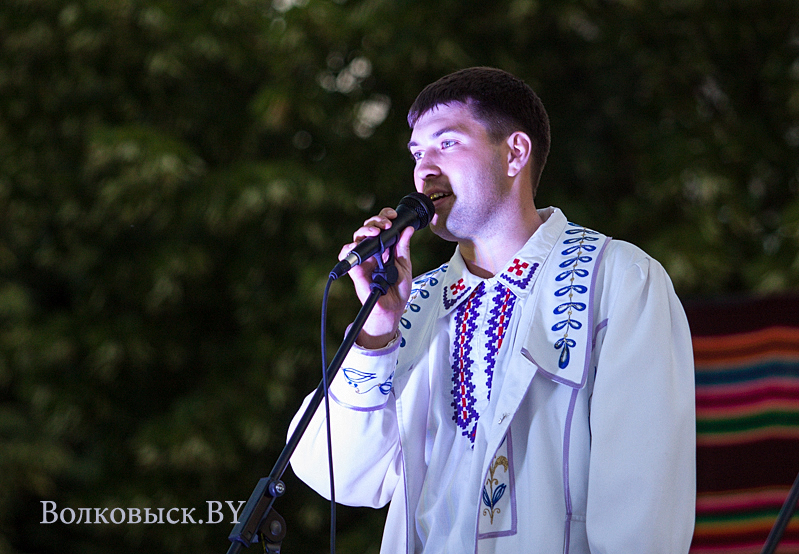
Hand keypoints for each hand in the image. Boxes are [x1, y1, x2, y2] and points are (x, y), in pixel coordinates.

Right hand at [339, 206, 414, 348]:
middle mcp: (373, 250)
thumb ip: (403, 248)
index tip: (393, 215)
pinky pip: (345, 254)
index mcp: (385, 247)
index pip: (381, 225)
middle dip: (376, 221)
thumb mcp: (405, 265)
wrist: (392, 308)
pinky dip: (348, 249)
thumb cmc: (398, 290)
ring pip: (357, 237)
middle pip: (368, 227)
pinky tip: (357, 246)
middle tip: (387, 224)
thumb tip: (408, 229)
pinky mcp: (355, 268)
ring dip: (365, 230)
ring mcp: (364, 259)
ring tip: (377, 232)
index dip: (384, 216)